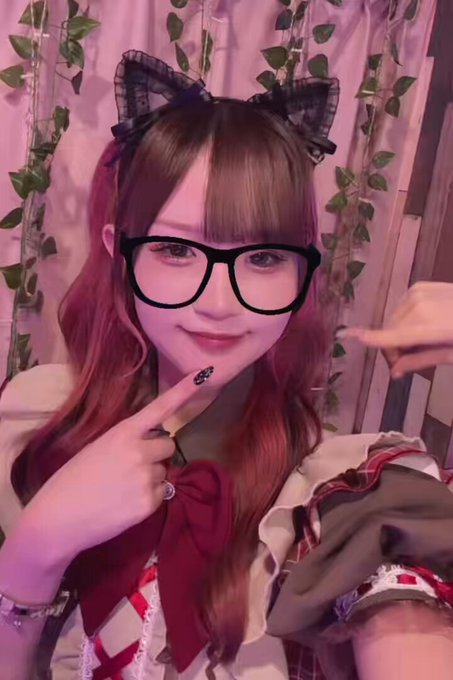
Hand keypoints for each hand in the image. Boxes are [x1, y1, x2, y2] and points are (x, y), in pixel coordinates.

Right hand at [20, 368, 212, 565]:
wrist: (58, 517)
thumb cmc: (73, 479)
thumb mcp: (98, 448)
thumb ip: (127, 442)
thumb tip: (154, 446)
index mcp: (122, 432)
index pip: (159, 408)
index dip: (183, 391)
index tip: (202, 373)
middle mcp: (138, 451)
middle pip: (168, 447)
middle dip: (157, 455)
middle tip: (132, 467)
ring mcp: (145, 478)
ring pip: (164, 472)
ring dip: (151, 478)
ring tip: (122, 488)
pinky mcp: (148, 503)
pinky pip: (161, 494)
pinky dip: (149, 499)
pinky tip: (125, 503)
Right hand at [340, 282, 452, 377]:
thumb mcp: (451, 353)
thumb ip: (420, 361)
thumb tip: (393, 372)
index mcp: (431, 326)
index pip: (394, 336)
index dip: (370, 338)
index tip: (346, 335)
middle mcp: (419, 305)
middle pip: (390, 332)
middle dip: (393, 349)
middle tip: (406, 363)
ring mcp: (418, 292)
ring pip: (393, 321)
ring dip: (398, 335)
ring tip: (418, 343)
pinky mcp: (418, 286)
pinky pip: (400, 309)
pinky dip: (404, 320)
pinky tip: (420, 326)